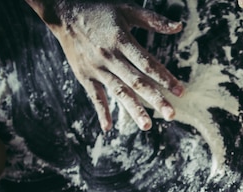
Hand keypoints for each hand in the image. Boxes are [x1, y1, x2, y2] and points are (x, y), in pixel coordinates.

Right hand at [25, 0, 184, 130]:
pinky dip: (101, 112)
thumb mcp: (126, 10)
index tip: (180, 92)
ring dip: (134, 110)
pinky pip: (94, 96)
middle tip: (171, 114)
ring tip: (147, 126)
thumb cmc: (99, 11)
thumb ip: (153, 20)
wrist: (62, 12)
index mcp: (122, 40)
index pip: (148, 63)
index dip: (165, 78)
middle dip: (155, 99)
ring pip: (118, 92)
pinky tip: (108, 128)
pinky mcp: (84, 75)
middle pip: (136, 82)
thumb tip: (179, 27)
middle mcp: (110, 57)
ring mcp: (97, 68)